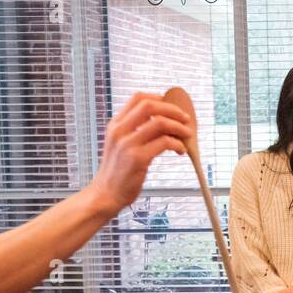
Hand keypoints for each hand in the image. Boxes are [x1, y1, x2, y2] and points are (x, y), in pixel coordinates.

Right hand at [88, 93, 193, 213]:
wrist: (105, 194)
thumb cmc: (116, 172)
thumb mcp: (119, 144)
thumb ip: (134, 130)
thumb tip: (161, 120)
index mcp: (116, 124)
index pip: (138, 98)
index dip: (159, 98)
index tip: (172, 106)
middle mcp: (120, 131)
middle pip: (150, 106)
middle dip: (173, 110)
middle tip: (185, 119)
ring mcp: (128, 144)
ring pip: (160, 123)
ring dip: (179, 127)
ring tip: (187, 136)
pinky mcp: (138, 158)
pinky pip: (164, 143)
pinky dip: (177, 144)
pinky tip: (180, 150)